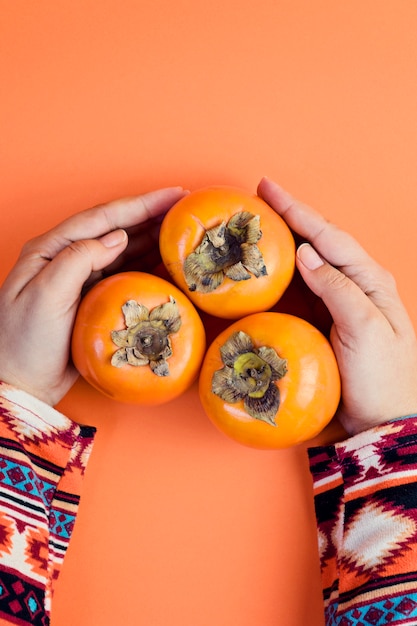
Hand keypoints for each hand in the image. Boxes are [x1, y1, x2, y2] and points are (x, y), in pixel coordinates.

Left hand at [0, 187, 186, 405]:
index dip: (140, 205)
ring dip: (153, 237)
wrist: (18, 383)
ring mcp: (80, 280)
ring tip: (181, 228)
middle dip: (151, 215)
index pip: (101, 218)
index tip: (172, 196)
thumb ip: (79, 260)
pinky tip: (165, 259)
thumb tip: (118, 237)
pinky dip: (147, 264)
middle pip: (115, 229)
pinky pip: (125, 274)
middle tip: (185, 207)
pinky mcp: (92, 299)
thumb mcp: (44, 296)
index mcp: (51, 249)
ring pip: (123, 250)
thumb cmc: (23, 342)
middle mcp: (66, 259)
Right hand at [258, 177, 416, 435]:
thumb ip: (337, 288)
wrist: (382, 418)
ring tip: (259, 221)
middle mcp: (355, 283)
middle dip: (289, 215)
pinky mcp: (324, 319)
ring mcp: (338, 301)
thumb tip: (305, 253)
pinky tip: (269, 263)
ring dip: (284, 238)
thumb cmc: (382, 377)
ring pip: (307, 260)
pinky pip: (300, 286)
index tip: (268, 190)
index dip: (297, 211)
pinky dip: (282, 270)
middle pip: (318, 240)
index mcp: (369, 279)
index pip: (328, 236)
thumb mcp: (366, 329)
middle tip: (258, 196)